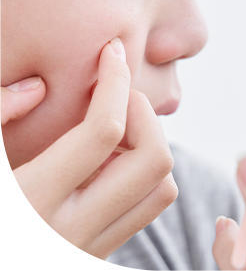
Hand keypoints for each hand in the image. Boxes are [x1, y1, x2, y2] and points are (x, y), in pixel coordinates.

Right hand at [0, 38, 176, 270]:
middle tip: (113, 97)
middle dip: (144, 113)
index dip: (115, 80)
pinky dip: (140, 174)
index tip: (110, 53)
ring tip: (112, 130)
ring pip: (161, 189)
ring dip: (149, 146)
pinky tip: (104, 162)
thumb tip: (37, 88)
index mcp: (27, 206)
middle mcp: (69, 235)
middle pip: (153, 160)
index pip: (104, 131)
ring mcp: (86, 255)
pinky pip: (145, 209)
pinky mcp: (92, 262)